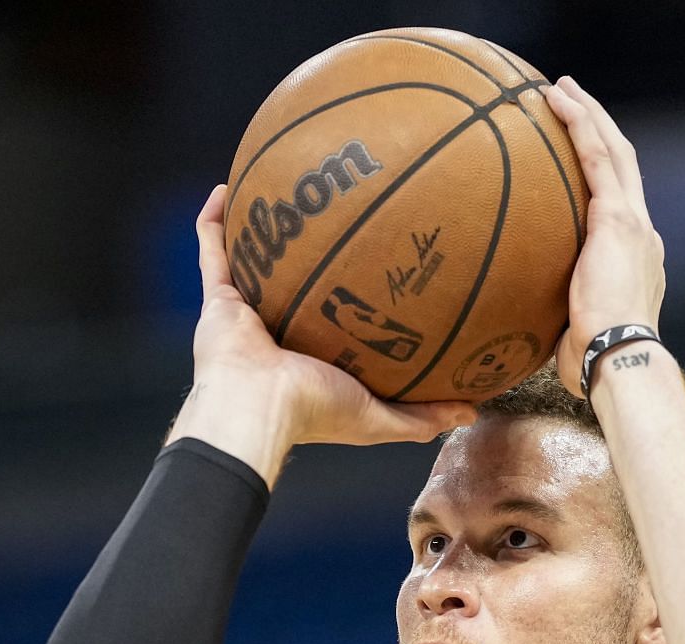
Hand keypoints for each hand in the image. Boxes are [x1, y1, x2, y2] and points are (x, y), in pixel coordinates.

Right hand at [180, 184, 476, 466]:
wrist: (258, 408)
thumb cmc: (316, 412)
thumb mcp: (381, 416)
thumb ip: (422, 415)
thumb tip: (472, 410)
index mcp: (313, 355)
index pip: (336, 319)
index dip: (355, 293)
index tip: (383, 262)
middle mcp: (280, 329)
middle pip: (296, 282)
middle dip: (312, 250)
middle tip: (338, 211)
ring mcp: (247, 311)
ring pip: (252, 260)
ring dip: (262, 228)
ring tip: (282, 189)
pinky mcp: (217, 300)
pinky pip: (212, 250)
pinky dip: (215, 221)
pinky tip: (227, 187)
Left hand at [540, 76, 666, 397]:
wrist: (620, 361)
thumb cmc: (593, 365)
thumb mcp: (570, 333)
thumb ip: (552, 316)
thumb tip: (512, 327)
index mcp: (634, 258)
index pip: (619, 203)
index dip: (603, 173)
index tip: (579, 155)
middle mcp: (642, 233)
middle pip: (621, 165)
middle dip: (598, 129)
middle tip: (569, 102)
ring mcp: (634, 222)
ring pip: (612, 151)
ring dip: (587, 115)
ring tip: (559, 89)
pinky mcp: (618, 218)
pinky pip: (596, 158)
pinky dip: (579, 124)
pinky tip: (556, 101)